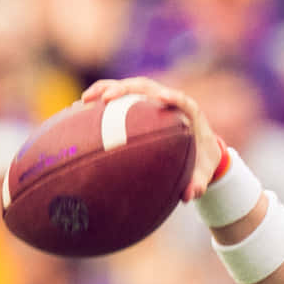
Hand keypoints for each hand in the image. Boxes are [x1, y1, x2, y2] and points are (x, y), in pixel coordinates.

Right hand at [82, 76, 226, 201]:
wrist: (201, 148)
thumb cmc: (202, 159)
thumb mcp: (204, 173)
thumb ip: (199, 183)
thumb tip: (188, 196)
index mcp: (190, 113)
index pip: (182, 100)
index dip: (172, 97)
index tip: (162, 98)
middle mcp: (169, 101)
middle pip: (147, 87)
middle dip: (126, 89)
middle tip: (107, 99)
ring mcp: (153, 99)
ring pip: (130, 87)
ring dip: (107, 89)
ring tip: (84, 100)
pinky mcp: (141, 103)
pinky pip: (120, 96)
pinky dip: (101, 98)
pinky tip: (79, 109)